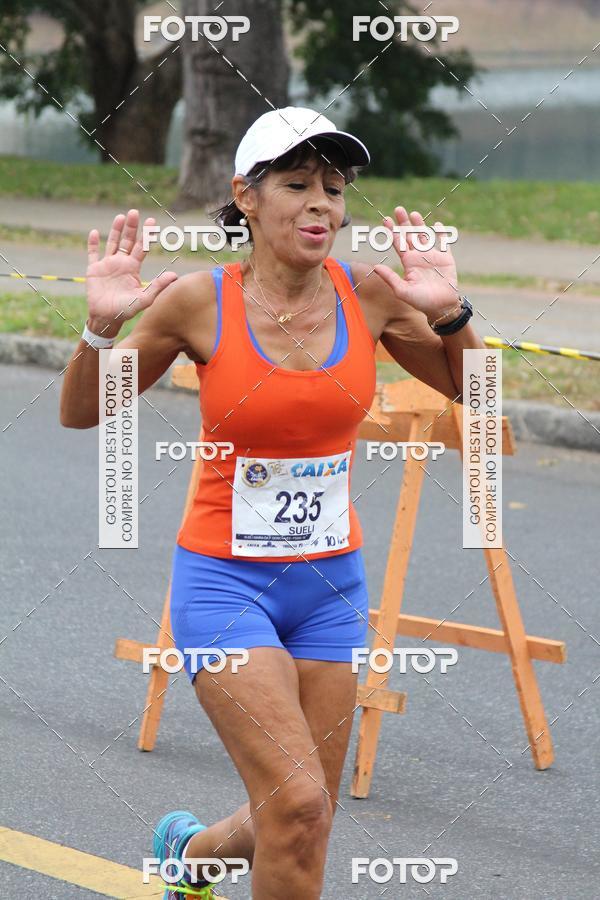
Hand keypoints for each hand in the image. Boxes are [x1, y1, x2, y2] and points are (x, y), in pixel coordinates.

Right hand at [86, 209, 177, 334]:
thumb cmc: (125, 310)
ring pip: (112, 243)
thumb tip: (175, 276)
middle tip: (135, 212)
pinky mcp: (94, 269)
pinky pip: (93, 253)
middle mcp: (121, 263)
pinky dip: (92, 243)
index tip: (152, 222)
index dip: (147, 235)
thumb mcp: (143, 299)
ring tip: (120, 217)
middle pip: (128, 241)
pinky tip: (94, 233)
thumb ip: (157, 286)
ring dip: (115, 230)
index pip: (142, 248)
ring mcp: (107, 265)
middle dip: (132, 227)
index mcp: (133, 268)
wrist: (105, 318)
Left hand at [373, 206, 459, 323]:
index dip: (392, 232)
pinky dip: (442, 234)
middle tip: (398, 209)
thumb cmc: (421, 302)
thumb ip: (390, 278)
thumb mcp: (402, 291)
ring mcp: (433, 256)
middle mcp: (419, 257)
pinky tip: (437, 225)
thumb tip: (375, 266)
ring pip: (425, 236)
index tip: (385, 220)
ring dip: (419, 224)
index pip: (398, 243)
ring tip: (413, 213)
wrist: (441, 307)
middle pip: (410, 235)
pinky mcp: (446, 258)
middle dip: (404, 223)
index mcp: (408, 263)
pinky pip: (443, 243)